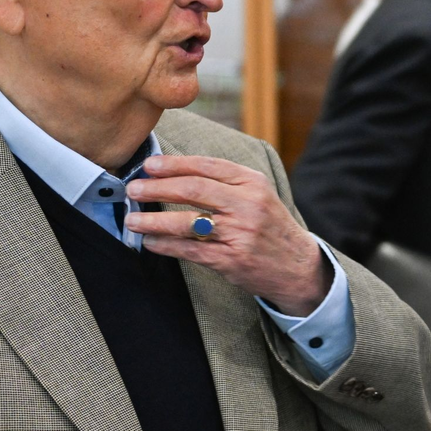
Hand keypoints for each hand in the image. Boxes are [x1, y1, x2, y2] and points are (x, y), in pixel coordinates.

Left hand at [123, 155, 331, 315]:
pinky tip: (151, 242)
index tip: (149, 166)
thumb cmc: (270, 226)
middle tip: (133, 189)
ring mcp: (240, 233)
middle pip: (193, 190)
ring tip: (132, 220)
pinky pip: (190, 250)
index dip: (174, 164)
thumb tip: (177, 173)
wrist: (298, 266)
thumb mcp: (258, 194)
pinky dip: (166, 246)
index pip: (207, 166)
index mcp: (253, 183)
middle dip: (157, 188)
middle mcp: (248, 205)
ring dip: (153, 220)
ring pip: (186, 222)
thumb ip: (226, 182)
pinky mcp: (231, 260)